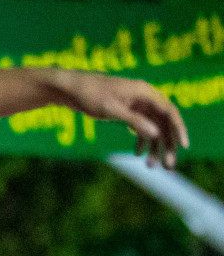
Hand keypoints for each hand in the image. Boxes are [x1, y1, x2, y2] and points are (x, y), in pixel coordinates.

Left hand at [48, 70, 188, 168]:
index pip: (169, 112)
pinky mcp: (127, 110)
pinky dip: (140, 140)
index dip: (178, 129)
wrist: (72, 89)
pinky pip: (140, 127)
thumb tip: (156, 134)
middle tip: (168, 166)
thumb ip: (134, 121)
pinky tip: (137, 154)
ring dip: (154, 147)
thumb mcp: (112, 110)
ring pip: (152, 127)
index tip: (183, 146)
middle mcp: (145, 98)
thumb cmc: (91, 95)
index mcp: (145, 93)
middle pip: (163, 123)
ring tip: (151, 166)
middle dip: (167, 145)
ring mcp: (136, 104)